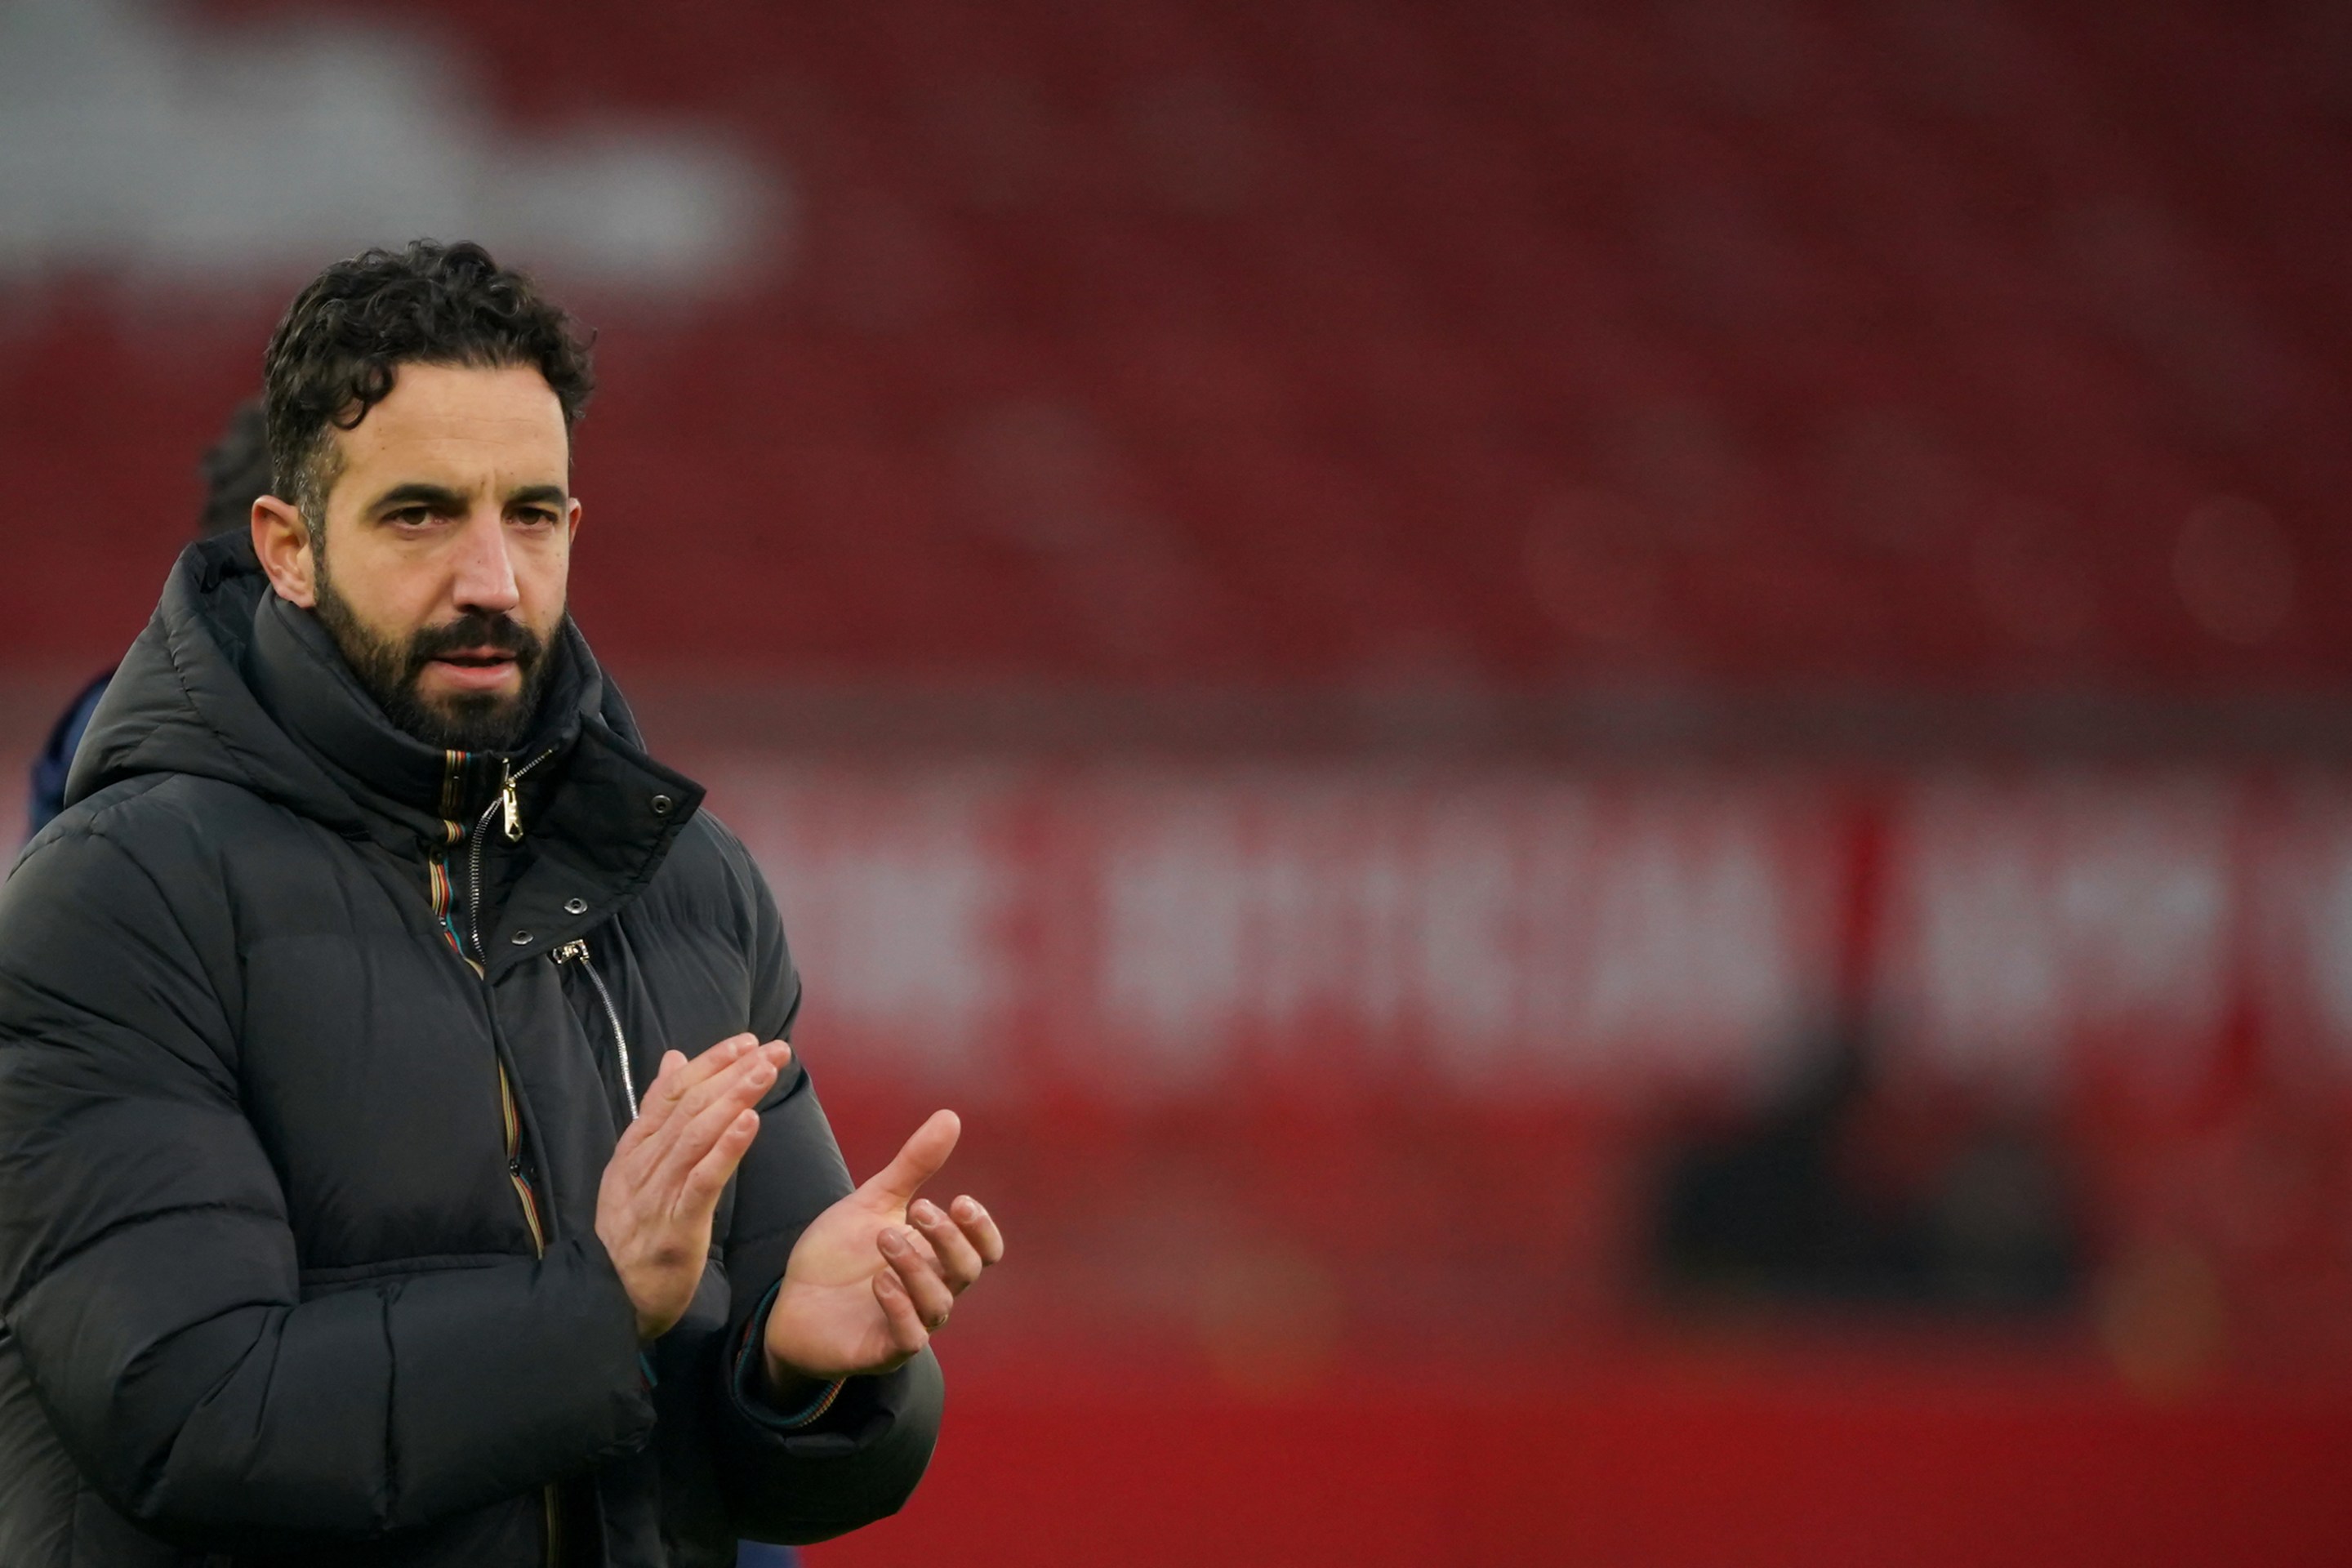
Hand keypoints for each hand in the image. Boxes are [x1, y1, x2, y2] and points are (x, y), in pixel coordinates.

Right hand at [595, 1034, 790, 1340]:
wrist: (609, 1300)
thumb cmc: (633, 1232)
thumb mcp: (638, 1166)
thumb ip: (658, 1114)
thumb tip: (672, 1059)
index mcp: (636, 1149)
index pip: (673, 1092)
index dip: (710, 1063)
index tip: (747, 1041)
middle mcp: (643, 1165)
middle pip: (691, 1108)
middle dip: (734, 1074)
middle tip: (774, 1049)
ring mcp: (657, 1195)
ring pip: (697, 1136)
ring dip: (734, 1099)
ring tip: (765, 1072)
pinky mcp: (675, 1227)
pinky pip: (701, 1182)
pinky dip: (725, 1149)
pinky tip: (749, 1124)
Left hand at [762, 1109, 1003, 1389]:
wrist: (789, 1304)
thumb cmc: (838, 1256)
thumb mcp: (873, 1203)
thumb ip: (913, 1166)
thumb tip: (950, 1116)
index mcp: (936, 1258)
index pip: (983, 1250)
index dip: (981, 1229)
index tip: (959, 1200)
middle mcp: (931, 1292)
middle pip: (967, 1271)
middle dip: (949, 1239)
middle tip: (919, 1208)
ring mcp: (909, 1324)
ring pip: (938, 1303)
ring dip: (917, 1267)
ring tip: (886, 1238)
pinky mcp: (881, 1351)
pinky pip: (908, 1337)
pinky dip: (900, 1308)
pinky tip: (879, 1281)